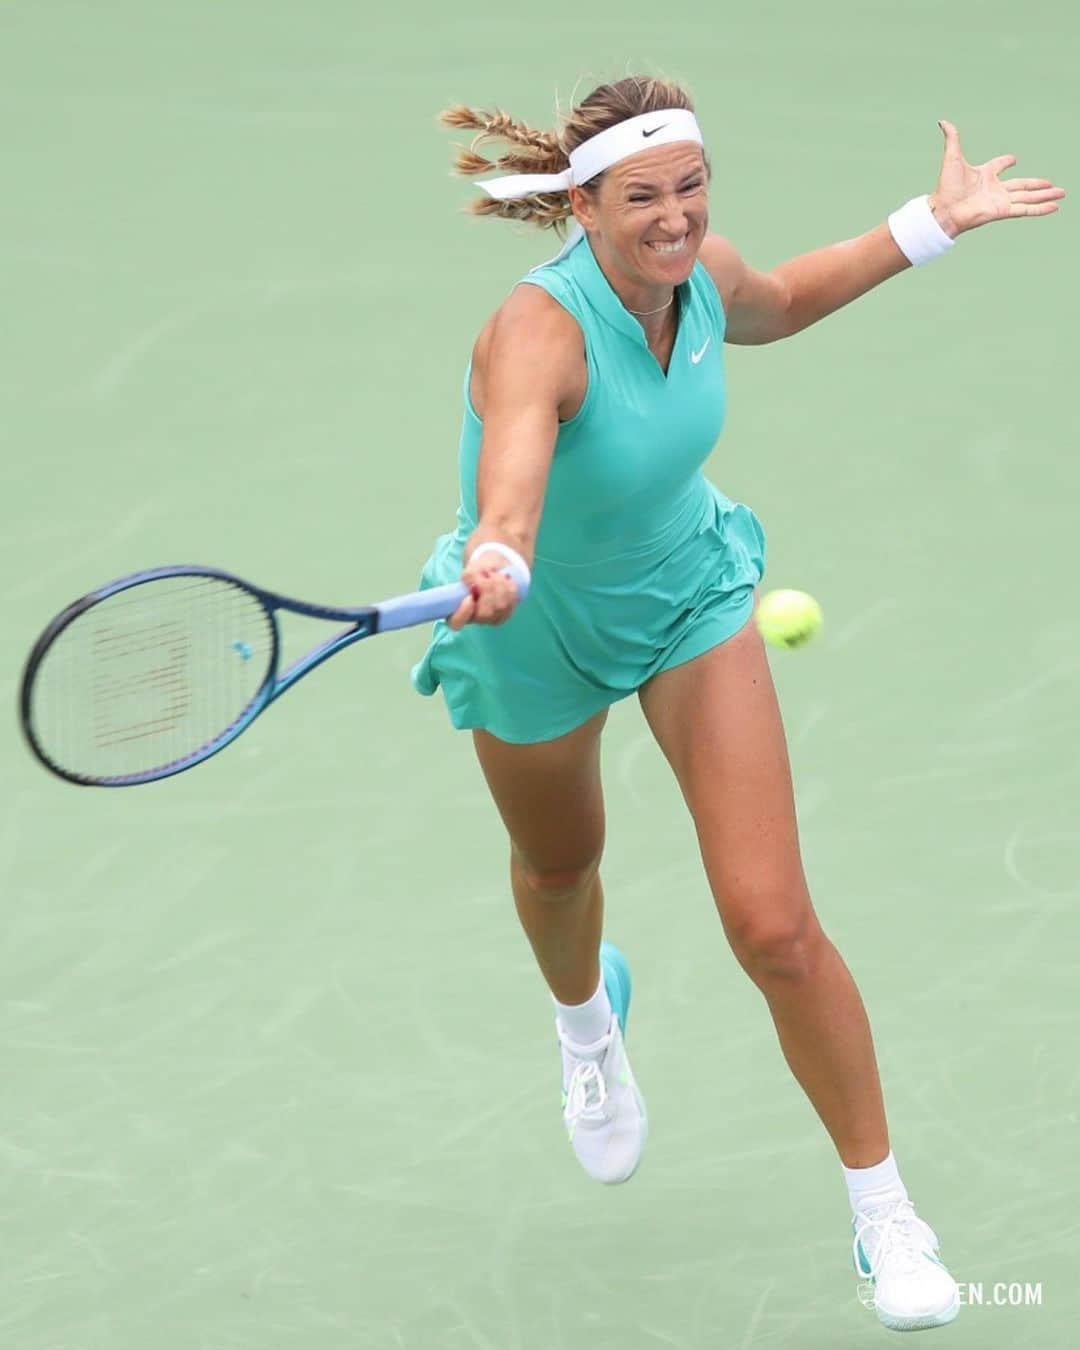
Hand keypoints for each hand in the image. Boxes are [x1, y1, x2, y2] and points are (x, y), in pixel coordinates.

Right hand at [446, 552, 522, 629]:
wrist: (494, 571)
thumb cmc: (477, 573)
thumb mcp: (470, 572)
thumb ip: (469, 579)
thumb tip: (475, 587)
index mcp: (458, 611)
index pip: (456, 622)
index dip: (463, 613)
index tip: (469, 597)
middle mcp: (475, 619)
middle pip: (484, 613)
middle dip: (488, 589)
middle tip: (488, 574)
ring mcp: (492, 619)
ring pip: (500, 607)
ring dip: (499, 585)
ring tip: (496, 574)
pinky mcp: (506, 614)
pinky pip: (511, 602)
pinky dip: (509, 587)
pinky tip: (505, 579)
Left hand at [930, 120, 1064, 237]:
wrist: (944, 210)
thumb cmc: (947, 187)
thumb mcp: (953, 158)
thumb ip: (952, 139)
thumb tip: (943, 121)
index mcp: (984, 175)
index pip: (998, 166)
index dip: (1005, 162)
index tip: (1013, 160)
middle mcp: (995, 189)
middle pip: (1022, 185)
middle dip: (1038, 185)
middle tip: (1051, 184)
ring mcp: (1000, 201)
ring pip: (1028, 197)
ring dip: (1045, 195)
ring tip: (1061, 193)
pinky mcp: (1003, 211)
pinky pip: (1026, 209)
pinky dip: (1040, 209)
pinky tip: (1054, 207)